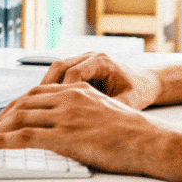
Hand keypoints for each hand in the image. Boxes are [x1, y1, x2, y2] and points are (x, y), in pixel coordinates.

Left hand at [0, 82, 169, 174]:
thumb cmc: (134, 131)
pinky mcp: (64, 135)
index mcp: (79, 90)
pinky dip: (1, 139)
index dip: (18, 103)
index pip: (39, 92)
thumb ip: (83, 111)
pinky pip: (24, 136)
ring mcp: (66, 116)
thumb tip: (70, 124)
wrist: (149, 140)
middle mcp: (69, 97)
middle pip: (25, 102)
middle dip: (4, 114)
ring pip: (20, 117)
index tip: (7, 113)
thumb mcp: (105, 111)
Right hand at [40, 52, 160, 109]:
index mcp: (103, 61)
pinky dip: (52, 87)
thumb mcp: (129, 102)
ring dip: (45, 85)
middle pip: (60, 66)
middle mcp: (91, 57)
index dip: (62, 92)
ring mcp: (85, 60)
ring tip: (34, 104)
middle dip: (46, 86)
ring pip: (56, 68)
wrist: (147, 81)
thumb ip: (112, 109)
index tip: (52, 110)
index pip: (74, 73)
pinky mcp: (81, 67)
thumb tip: (96, 124)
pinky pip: (61, 74)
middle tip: (34, 105)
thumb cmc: (140, 90)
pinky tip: (44, 103)